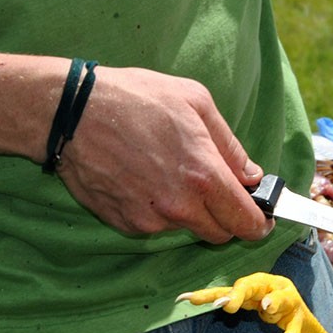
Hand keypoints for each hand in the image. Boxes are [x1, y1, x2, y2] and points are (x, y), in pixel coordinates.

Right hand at [55, 65, 272, 242]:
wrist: (70, 112)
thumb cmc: (136, 98)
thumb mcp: (196, 103)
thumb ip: (230, 146)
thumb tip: (251, 175)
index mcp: (204, 177)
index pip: (246, 222)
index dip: (259, 223)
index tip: (261, 217)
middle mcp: (179, 207)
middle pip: (219, 234)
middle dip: (226, 217)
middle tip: (216, 190)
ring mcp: (149, 220)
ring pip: (186, 228)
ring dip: (189, 211)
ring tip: (169, 173)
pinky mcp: (124, 224)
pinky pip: (155, 226)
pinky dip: (158, 211)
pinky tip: (144, 179)